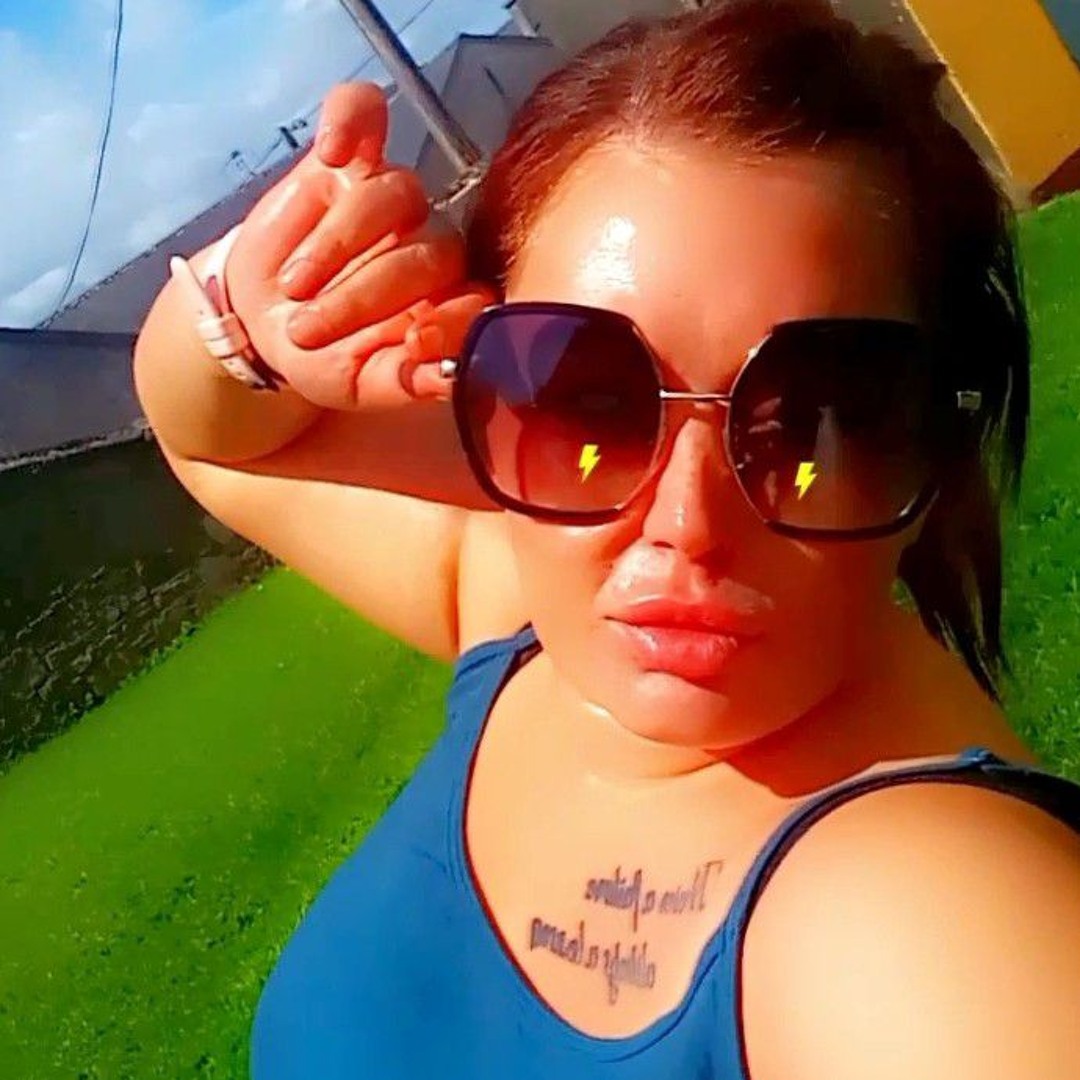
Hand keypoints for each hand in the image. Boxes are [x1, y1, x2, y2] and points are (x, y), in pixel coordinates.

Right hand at [224, 82, 495, 409]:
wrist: (261, 323)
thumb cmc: (324, 355)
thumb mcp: (359, 384)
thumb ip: (407, 382)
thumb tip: (451, 376)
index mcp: (449, 300)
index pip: (475, 299)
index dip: (451, 319)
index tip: (413, 343)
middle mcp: (431, 245)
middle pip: (429, 247)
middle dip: (365, 294)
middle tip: (310, 330)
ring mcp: (392, 200)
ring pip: (394, 193)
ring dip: (340, 242)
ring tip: (297, 286)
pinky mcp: (347, 159)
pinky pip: (362, 111)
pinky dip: (349, 120)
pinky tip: (332, 150)